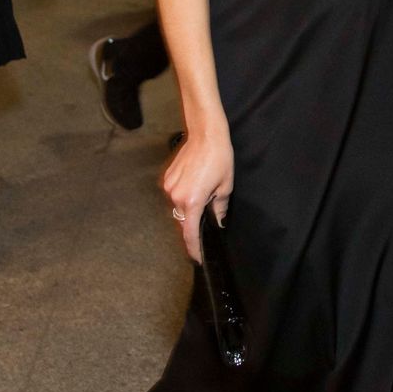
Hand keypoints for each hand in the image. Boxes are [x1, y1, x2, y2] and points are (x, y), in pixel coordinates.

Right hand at [164, 129, 233, 262]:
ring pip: (178, 208)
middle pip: (183, 222)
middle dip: (193, 228)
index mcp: (192, 201)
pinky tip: (195, 188)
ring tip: (203, 201)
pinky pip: (174, 195)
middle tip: (205, 228)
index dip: (194, 248)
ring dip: (188, 210)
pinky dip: (183, 198)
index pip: (190, 233)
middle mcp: (176, 196)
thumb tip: (218, 222)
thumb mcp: (225, 186)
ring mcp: (169, 187)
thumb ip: (219, 208)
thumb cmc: (219, 158)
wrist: (205, 134)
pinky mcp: (167, 178)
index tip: (198, 257)